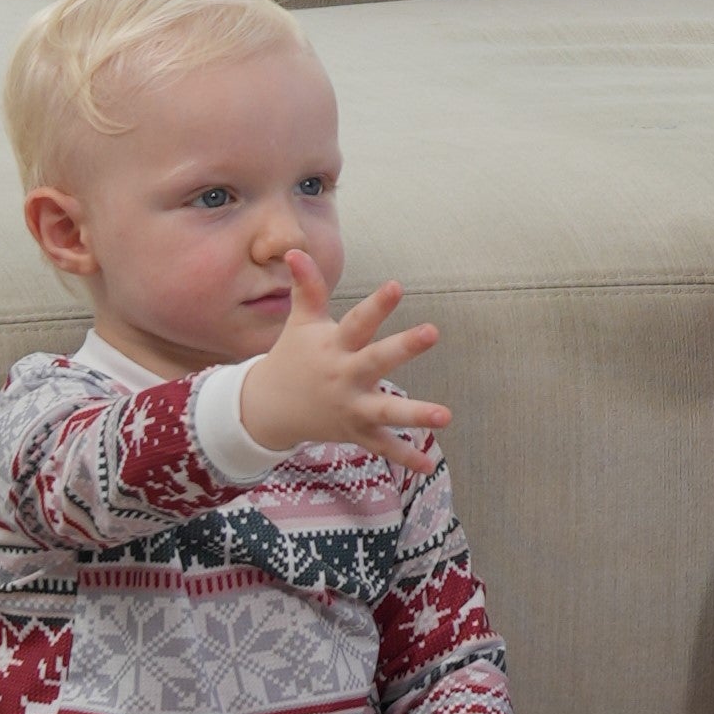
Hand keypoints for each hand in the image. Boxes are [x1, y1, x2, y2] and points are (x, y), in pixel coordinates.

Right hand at [239, 259, 449, 469]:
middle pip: (376, 360)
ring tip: (446, 416)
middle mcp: (344, 376)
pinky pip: (381, 446)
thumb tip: (294, 250)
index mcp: (334, 346)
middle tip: (433, 331)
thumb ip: (306, 289)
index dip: (377, 304)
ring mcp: (350, 407)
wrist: (267, 409)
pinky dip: (403, 457)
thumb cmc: (293, 357)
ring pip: (385, 411)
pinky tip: (426, 463)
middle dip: (403, 347)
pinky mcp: (355, 430)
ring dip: (414, 414)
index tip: (397, 285)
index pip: (358, 321)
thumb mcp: (301, 324)